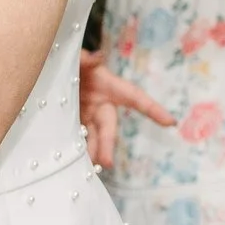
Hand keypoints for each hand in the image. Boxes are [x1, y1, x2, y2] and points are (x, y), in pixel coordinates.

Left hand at [78, 50, 174, 169]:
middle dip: (108, 143)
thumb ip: (86, 58)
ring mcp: (87, 112)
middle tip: (107, 162)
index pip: (135, 97)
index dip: (153, 110)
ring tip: (89, 167)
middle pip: (108, 126)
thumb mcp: (78, 57)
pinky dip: (76, 146)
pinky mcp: (72, 118)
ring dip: (92, 150)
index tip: (170, 122)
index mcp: (109, 85)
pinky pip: (77, 134)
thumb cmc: (73, 59)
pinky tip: (73, 158)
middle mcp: (101, 102)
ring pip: (92, 134)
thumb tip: (96, 57)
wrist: (54, 65)